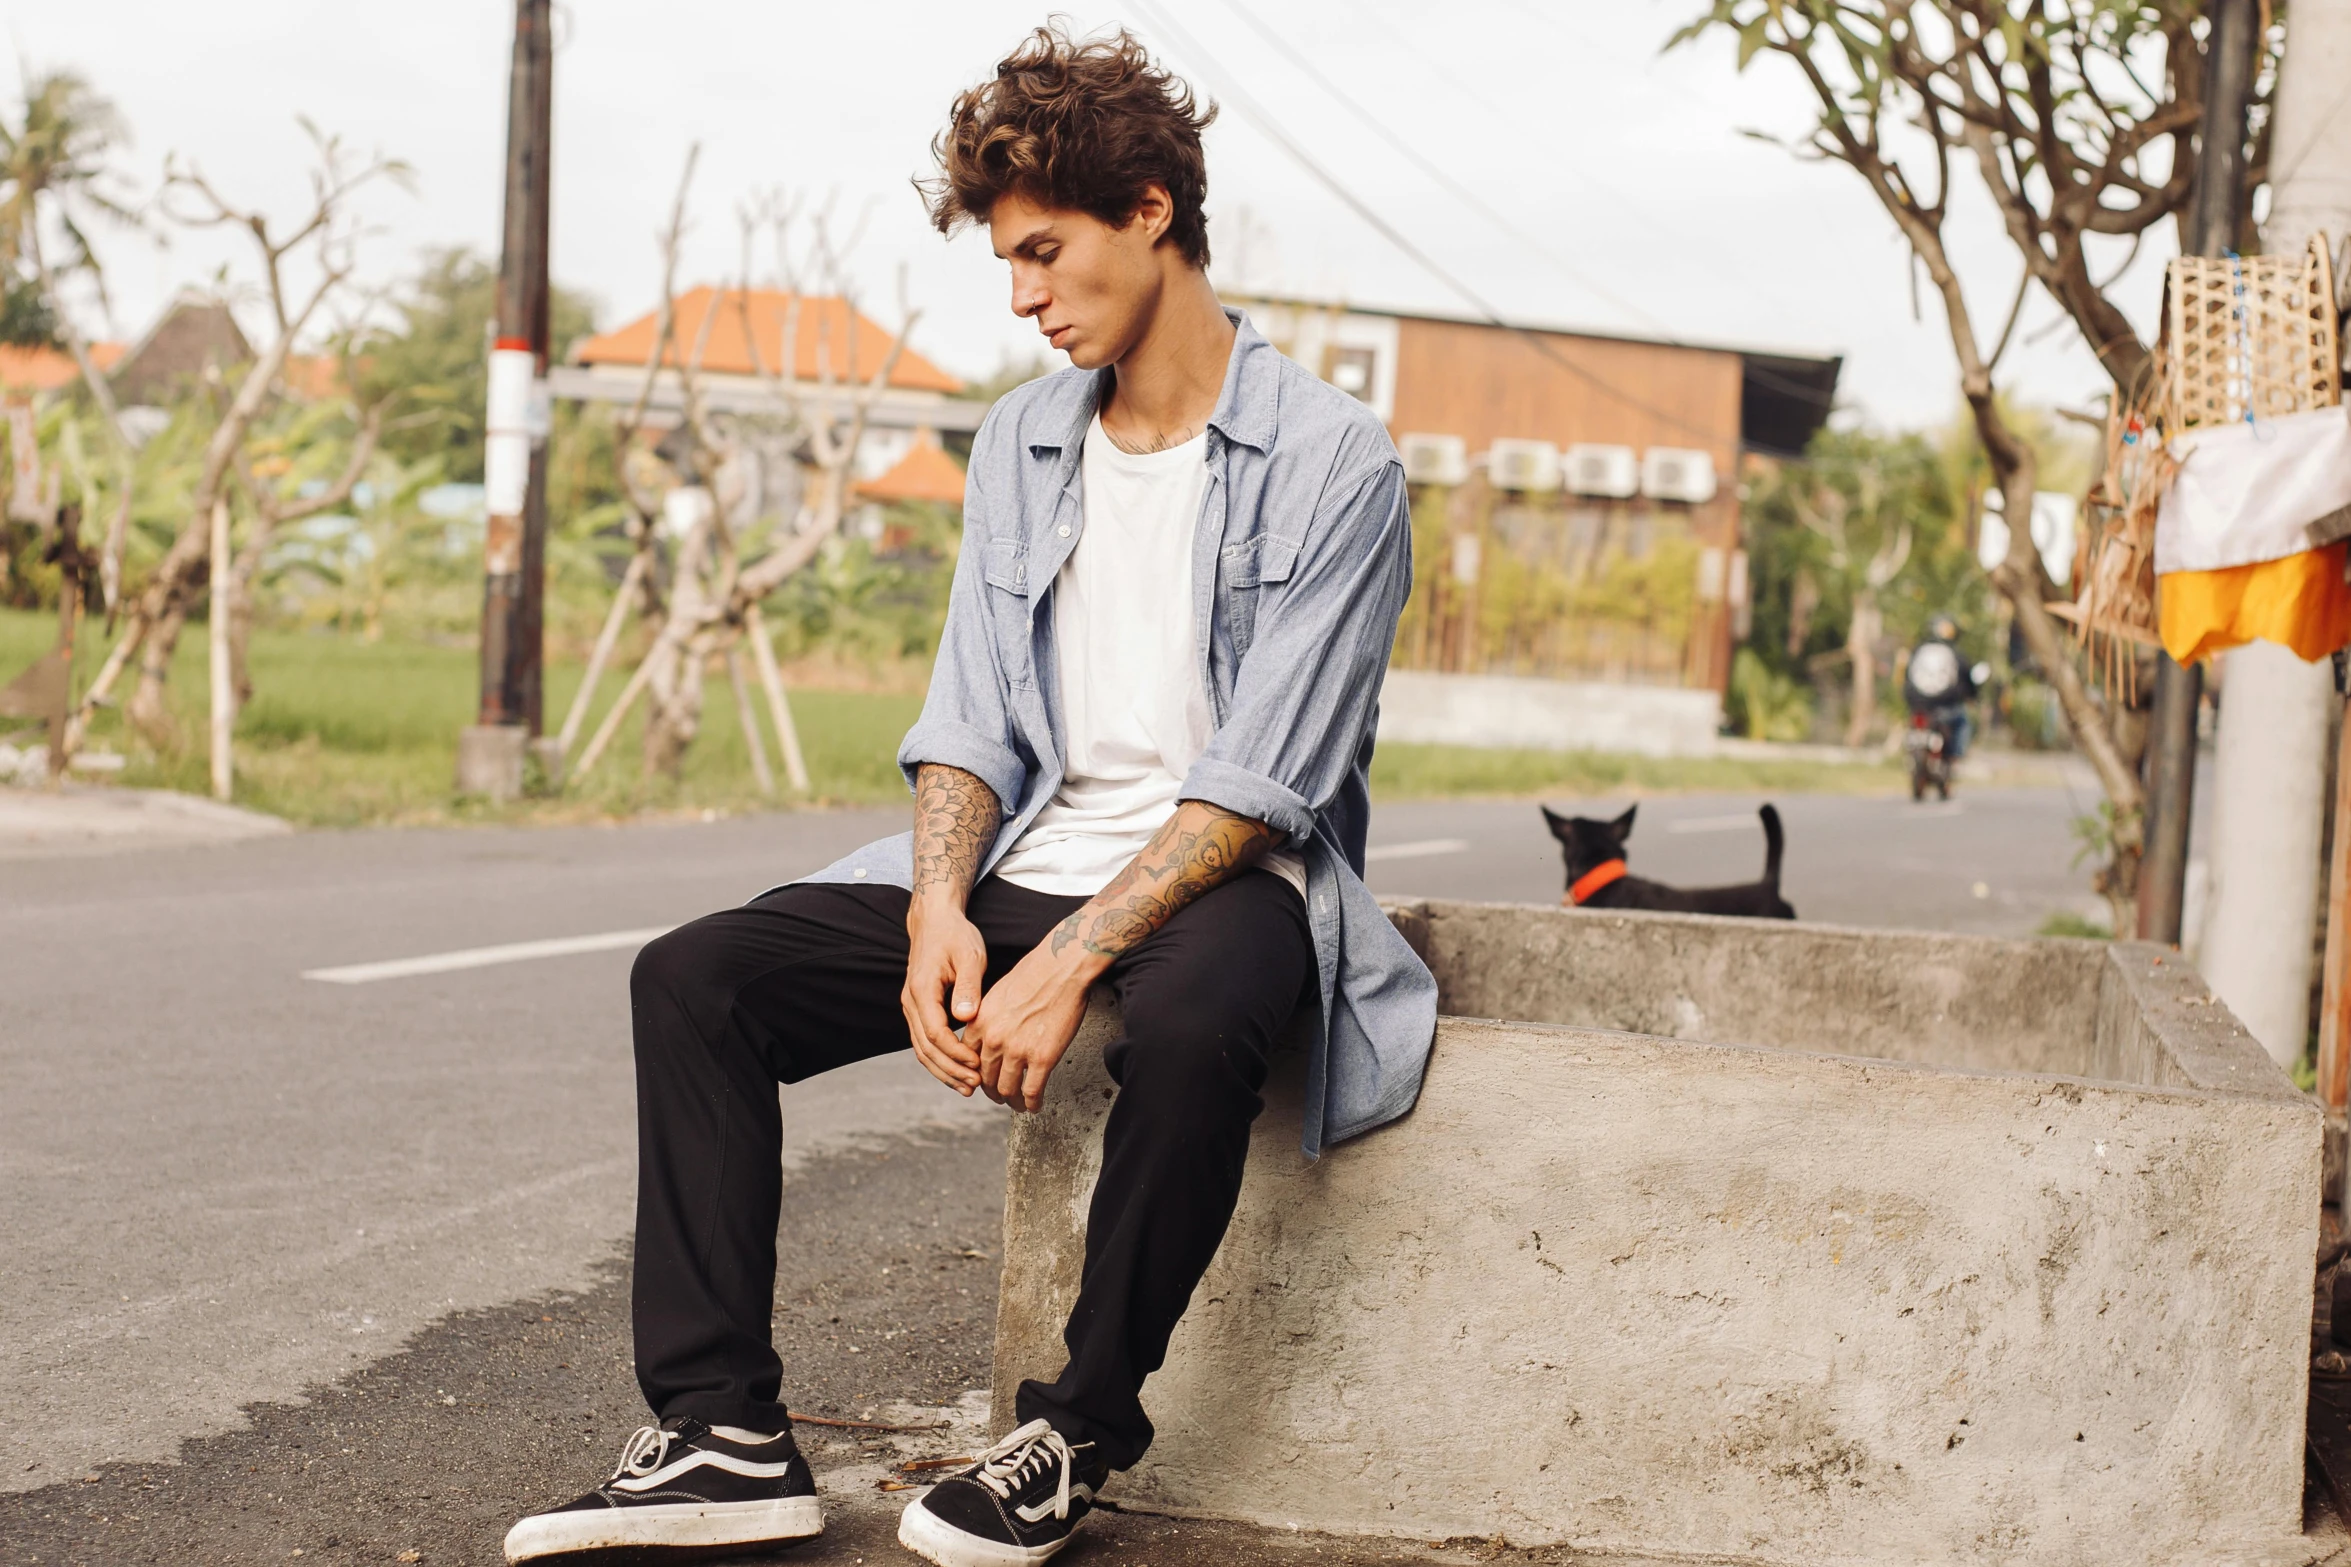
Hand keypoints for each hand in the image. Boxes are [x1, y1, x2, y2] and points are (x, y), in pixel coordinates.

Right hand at [900, 896, 987, 1094]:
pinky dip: (939, 1060)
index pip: (936, 1033)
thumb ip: (968, 987)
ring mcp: (911, 1007)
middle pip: (925, 1048)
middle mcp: (910, 1001)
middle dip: (950, 1070)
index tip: (977, 1064)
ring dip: (943, 1071)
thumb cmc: (955, 936)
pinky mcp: (918, 1009)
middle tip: (975, 1085)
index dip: (956, 1053)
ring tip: (967, 1087)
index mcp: (922, 989)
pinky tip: (957, 1071)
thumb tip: (966, 1018)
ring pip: (922, 1049)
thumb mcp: (970, 956)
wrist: (935, 921)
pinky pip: (924, 1041)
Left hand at [964, 940, 1100, 1112]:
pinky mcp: (1042, 1058)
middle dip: (993, 1092)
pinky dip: (1033, 1103)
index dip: (977, 1074)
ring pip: (1008, 1090)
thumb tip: (990, 1033)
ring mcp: (1018, 1051)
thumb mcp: (997, 994)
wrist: (1061, 968)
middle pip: (986, 1079)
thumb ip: (988, 1017)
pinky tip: (1036, 1105)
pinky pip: (1032, 1091)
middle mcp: (994, 1040)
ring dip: (1013, 1101)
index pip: (969, 1060)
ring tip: (1020, 1104)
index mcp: (980, 1023)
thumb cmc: (1034, 973)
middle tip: (1002, 1096)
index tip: (985, 1078)